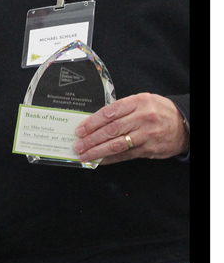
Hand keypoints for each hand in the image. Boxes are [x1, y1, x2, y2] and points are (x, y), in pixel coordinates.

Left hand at [72, 93, 187, 163]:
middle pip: (111, 129)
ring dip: (96, 151)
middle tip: (78, 145)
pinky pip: (124, 155)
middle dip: (91, 139)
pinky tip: (98, 161)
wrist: (184, 124)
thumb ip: (122, 109)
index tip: (80, 129)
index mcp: (139, 102)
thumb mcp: (143, 102)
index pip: (110, 112)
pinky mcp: (148, 148)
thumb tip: (94, 122)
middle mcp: (143, 117)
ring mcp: (147, 134)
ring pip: (116, 144)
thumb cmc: (159, 112)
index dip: (92, 122)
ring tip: (84, 155)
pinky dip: (109, 159)